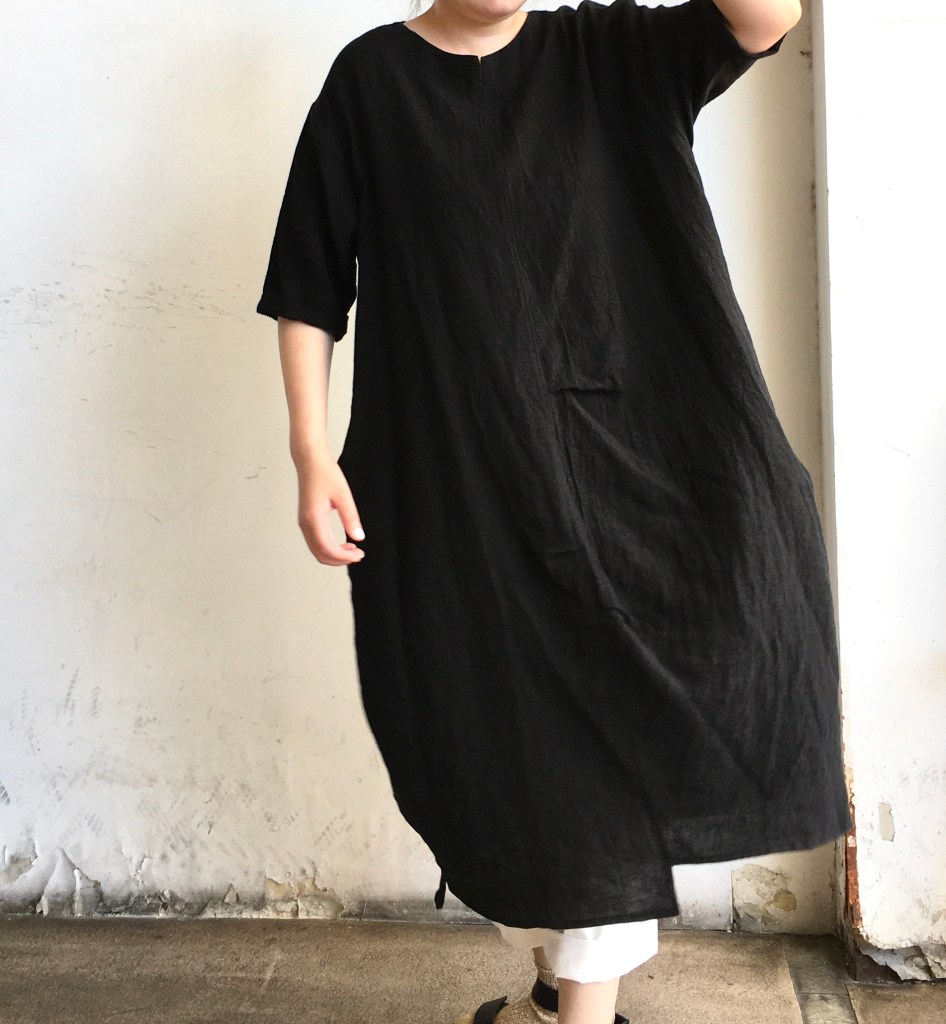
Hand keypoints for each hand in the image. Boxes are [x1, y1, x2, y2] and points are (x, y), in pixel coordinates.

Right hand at [294, 447, 365, 565]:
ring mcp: (304, 522)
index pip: (327, 548)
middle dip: (339, 559)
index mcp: (313, 518)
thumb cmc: (325, 473)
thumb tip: (359, 537)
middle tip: (358, 555)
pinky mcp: (307, 519)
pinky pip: (316, 541)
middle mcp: (305, 523)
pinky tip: (343, 542)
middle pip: (320, 554)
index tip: (359, 554)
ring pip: (317, 550)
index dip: (344, 557)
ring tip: (353, 550)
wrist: (310, 460)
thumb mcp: (343, 495)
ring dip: (334, 554)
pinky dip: (329, 547)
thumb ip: (351, 517)